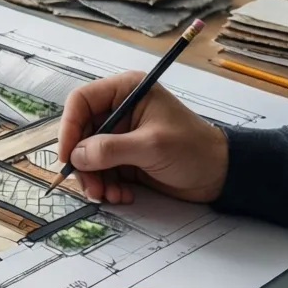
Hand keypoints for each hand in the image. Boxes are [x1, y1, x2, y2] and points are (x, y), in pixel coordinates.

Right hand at [57, 71, 228, 204]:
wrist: (219, 175)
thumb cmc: (194, 150)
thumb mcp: (151, 146)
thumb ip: (111, 149)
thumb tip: (76, 156)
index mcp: (126, 91)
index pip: (81, 102)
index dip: (69, 127)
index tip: (67, 156)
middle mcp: (119, 110)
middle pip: (80, 133)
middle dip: (82, 162)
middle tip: (90, 186)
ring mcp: (121, 135)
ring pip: (87, 156)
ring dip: (94, 179)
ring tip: (109, 195)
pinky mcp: (124, 157)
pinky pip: (101, 171)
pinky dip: (106, 185)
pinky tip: (121, 195)